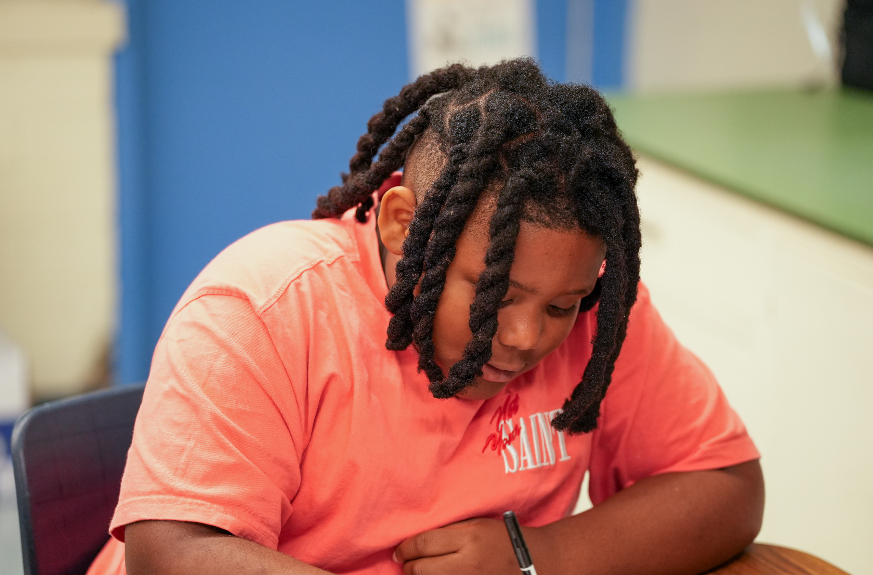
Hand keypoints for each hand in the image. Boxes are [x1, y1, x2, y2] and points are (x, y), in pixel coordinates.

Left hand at [393, 517, 524, 574]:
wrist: (535, 562)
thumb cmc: (503, 539)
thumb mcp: (477, 525)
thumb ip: (448, 532)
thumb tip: (415, 542)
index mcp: (469, 537)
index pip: (423, 544)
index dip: (404, 548)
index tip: (398, 551)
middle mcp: (469, 563)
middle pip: (420, 569)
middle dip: (408, 567)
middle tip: (405, 563)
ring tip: (418, 572)